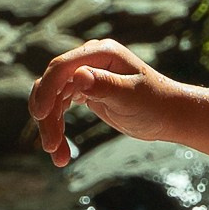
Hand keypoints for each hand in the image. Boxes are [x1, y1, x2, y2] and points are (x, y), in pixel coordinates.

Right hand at [29, 39, 183, 166]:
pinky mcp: (84, 91)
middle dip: (47, 116)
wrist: (168, 115)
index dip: (47, 89)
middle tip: (50, 146)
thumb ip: (105, 85)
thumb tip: (78, 76)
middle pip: (53, 85)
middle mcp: (90, 60)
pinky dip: (57, 127)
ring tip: (57, 156)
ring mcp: (86, 75)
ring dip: (50, 126)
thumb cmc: (155, 104)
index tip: (40, 115)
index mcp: (101, 53)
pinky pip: (60, 107)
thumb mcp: (130, 96)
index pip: (62, 67)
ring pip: (53, 99)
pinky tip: (61, 151)